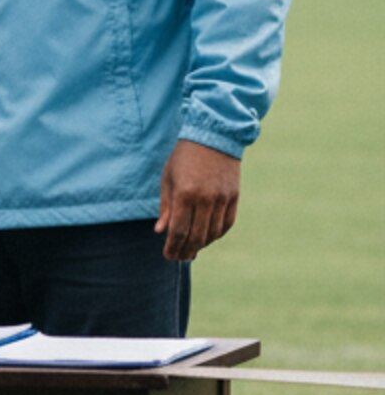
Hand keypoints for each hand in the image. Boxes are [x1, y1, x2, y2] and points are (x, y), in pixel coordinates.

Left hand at [155, 139, 240, 261]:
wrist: (214, 136)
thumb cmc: (184, 158)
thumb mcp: (168, 179)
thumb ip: (165, 207)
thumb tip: (160, 232)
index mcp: (185, 194)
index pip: (178, 231)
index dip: (172, 247)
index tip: (168, 255)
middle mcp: (205, 199)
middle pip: (196, 236)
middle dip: (185, 250)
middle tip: (179, 258)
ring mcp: (222, 199)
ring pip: (213, 233)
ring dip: (202, 245)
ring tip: (192, 251)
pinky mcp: (234, 196)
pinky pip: (227, 223)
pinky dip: (217, 234)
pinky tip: (208, 239)